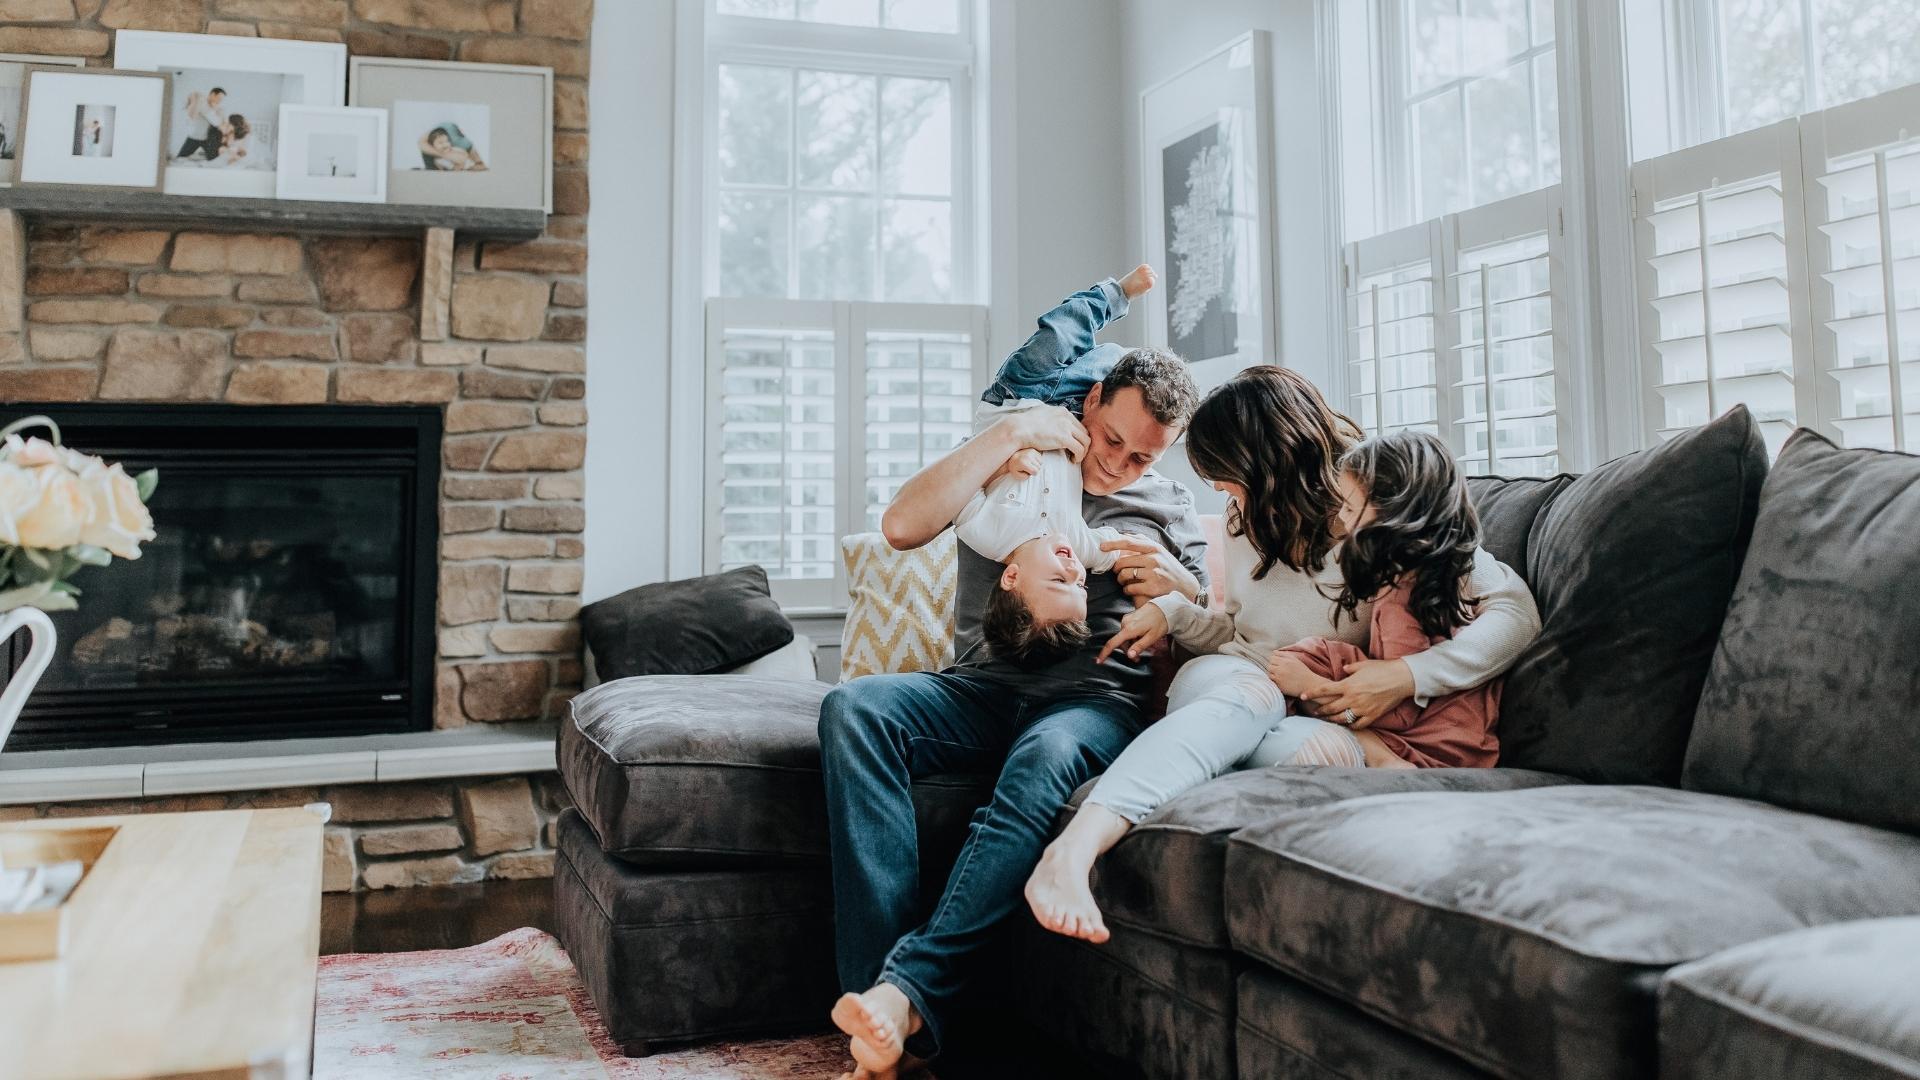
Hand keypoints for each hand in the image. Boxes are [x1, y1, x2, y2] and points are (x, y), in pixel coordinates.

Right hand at [1004, 405, 1088, 462]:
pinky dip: (1079, 456)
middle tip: (1076, 453)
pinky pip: (1080, 449)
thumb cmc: (1025, 424)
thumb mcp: (1041, 414)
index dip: (1077, 436)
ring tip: (1075, 458)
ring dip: (1083, 451)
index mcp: (1062, 411)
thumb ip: (1050, 416)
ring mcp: (1066, 427)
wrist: (1018, 429)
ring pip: (1086, 441)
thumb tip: (1051, 420)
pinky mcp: (1064, 438)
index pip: (1078, 424)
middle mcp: (1066, 417)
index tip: (1072, 445)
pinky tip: (1072, 460)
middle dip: (1082, 444)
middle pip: (1084, 432)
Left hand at [1005, 449, 1041, 477]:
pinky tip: (1030, 460)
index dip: (1032, 473)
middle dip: (1034, 469)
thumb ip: (1025, 477)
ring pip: (1041, 462)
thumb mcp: (1017, 475)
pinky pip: (1040, 457)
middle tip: (1027, 467)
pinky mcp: (1032, 449)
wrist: (1009, 457)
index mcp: (1024, 463)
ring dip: (1036, 464)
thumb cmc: (1013, 467)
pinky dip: (1036, 460)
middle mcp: (1028, 456)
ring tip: (1029, 463)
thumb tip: (1033, 473)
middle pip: (1039, 467)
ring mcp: (1031, 452)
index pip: (1035, 471)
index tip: (1027, 471)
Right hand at [1095, 603, 1168, 663]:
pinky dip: (1133, 636)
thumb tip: (1129, 655)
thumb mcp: (1152, 637)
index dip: (1105, 653)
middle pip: (1121, 642)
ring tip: (1145, 644)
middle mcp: (1125, 623)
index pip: (1113, 643)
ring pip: (1124, 637)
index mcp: (1129, 629)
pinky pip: (1127, 631)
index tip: (1099, 661)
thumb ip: (1139, 646)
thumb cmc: (1160, 622)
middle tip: (1139, 658)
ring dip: (1131, 643)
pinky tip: (1142, 636)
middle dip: (1128, 650)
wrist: (1165, 607)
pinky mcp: (1129, 617)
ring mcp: (1127, 619)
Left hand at [1101, 535, 1201, 604]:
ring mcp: (1154, 573)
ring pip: (1124, 575)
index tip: (1101, 547)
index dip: (1113, 544)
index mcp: (1154, 548)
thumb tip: (1123, 535)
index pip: (1129, 542)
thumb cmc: (1169, 568)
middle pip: (1123, 562)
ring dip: (1121, 580)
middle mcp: (1154, 558)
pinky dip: (1127, 590)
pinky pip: (1130, 588)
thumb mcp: (1160, 552)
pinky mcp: (1153, 587)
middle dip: (1116, 568)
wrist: (1186, 587)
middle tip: (1118, 572)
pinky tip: (1131, 589)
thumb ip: (1144, 543)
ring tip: (1125, 581)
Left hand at [1265, 651, 1332, 699]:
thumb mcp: (1296, 661)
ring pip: (1269, 672)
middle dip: (1273, 667)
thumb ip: (1285, 655)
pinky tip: (1281, 681)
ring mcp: (1280, 676)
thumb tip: (1274, 652)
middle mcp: (1283, 667)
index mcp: (1287, 660)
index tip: (1279, 665)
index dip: (1275, 660)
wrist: (1309, 684)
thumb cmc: (1303, 672)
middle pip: (1270, 664)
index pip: (1273, 656)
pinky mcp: (1280, 684)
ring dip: (1273, 674)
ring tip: (1281, 677)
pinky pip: (1272, 680)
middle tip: (1279, 672)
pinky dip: (1274, 680)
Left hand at [1300, 658, 1414, 729]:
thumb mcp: (1363, 665)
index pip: (1324, 691)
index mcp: (1348, 685)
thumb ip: (1350, 668)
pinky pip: (1357, 725)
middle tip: (1314, 712)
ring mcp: (1362, 709)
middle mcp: (1352, 698)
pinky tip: (1347, 725)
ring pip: (1341, 718)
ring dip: (1332, 720)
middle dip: (1320, 710)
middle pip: (1330, 708)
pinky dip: (1350, 726)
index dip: (1311, 694)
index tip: (1302, 696)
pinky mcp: (1372, 716)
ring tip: (1327, 720)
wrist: (1401, 679)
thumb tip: (1344, 669)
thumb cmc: (1382, 669)